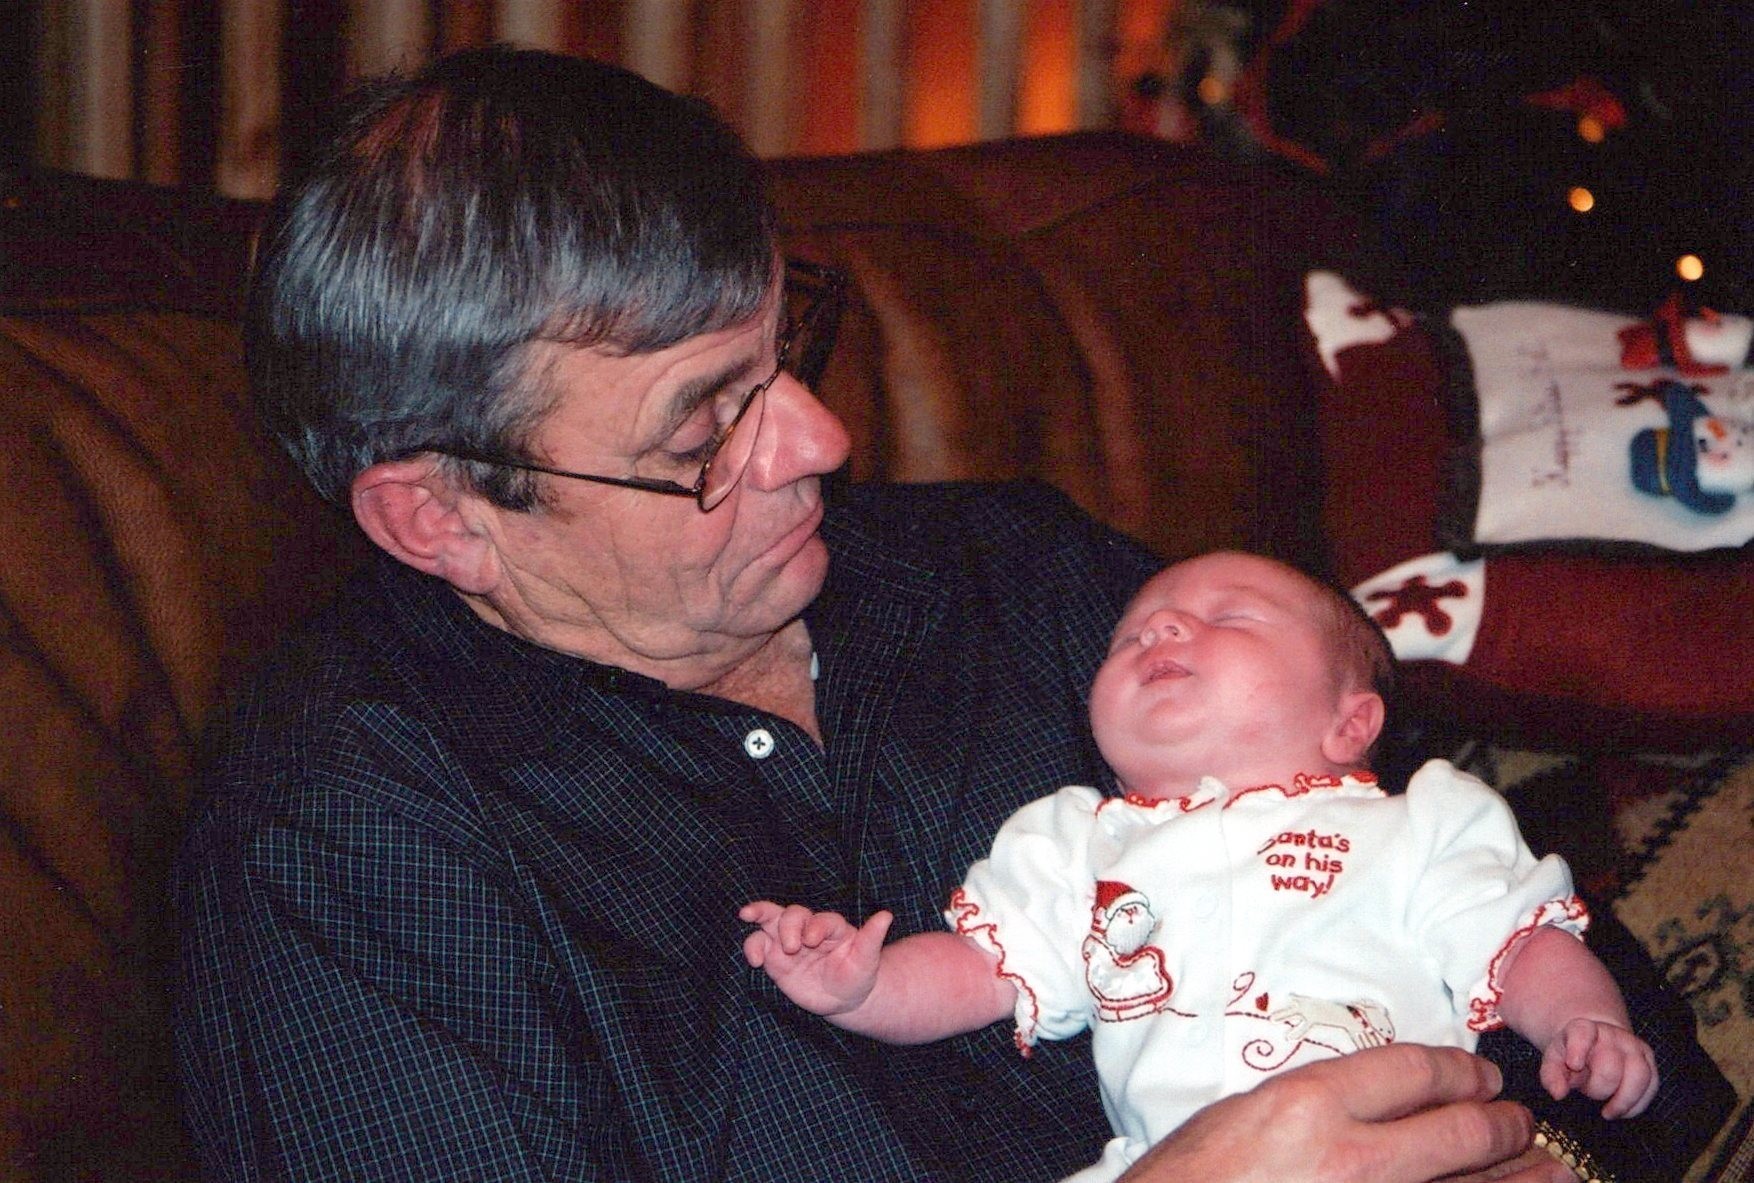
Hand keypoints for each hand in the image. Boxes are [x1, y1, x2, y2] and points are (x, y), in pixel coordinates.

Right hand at [738, 901, 893, 1017]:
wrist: (844, 998)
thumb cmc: (858, 975)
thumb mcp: (867, 960)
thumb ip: (871, 937)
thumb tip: (886, 915)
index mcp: (832, 926)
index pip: (821, 920)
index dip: (815, 926)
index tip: (812, 939)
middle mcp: (808, 928)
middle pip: (793, 913)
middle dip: (789, 925)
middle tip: (793, 947)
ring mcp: (789, 940)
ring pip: (770, 919)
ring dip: (760, 916)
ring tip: (750, 921)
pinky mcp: (775, 958)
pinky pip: (758, 945)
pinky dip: (752, 948)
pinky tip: (754, 960)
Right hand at [1116, 1045, 1574, 1182]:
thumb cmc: (1194, 1175)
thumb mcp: (1247, 1112)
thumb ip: (1320, 1102)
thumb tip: (1386, 1103)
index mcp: (1309, 1104)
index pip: (1413, 1071)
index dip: (1460, 1069)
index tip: (1480, 1072)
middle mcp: (1351, 1158)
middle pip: (1458, 1132)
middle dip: (1502, 1124)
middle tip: (1521, 1120)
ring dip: (1514, 1176)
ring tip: (1547, 1168)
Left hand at [1540, 1017, 1659, 1117]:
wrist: (1595, 1043)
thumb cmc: (1571, 1056)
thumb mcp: (1554, 1062)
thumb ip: (1552, 1076)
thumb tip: (1558, 1094)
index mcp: (1583, 1029)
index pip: (1583, 1033)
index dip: (1579, 1049)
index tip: (1574, 1065)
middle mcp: (1612, 1034)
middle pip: (1610, 1067)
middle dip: (1597, 1088)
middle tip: (1587, 1092)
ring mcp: (1634, 1046)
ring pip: (1639, 1075)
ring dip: (1623, 1100)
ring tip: (1608, 1113)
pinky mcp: (1649, 1061)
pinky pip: (1652, 1086)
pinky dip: (1638, 1105)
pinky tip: (1623, 1112)